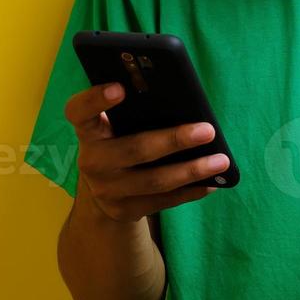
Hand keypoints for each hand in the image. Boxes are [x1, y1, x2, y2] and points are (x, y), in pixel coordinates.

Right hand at [64, 82, 230, 222]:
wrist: (105, 192)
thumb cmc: (122, 141)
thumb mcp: (119, 125)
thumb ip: (137, 110)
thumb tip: (183, 100)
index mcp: (89, 130)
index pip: (79, 111)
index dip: (95, 100)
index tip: (119, 87)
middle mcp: (92, 160)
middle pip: (135, 149)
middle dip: (174, 140)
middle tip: (208, 130)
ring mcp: (107, 190)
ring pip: (155, 180)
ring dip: (192, 170)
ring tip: (221, 160)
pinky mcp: (124, 211)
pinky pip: (163, 201)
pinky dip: (191, 191)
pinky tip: (213, 182)